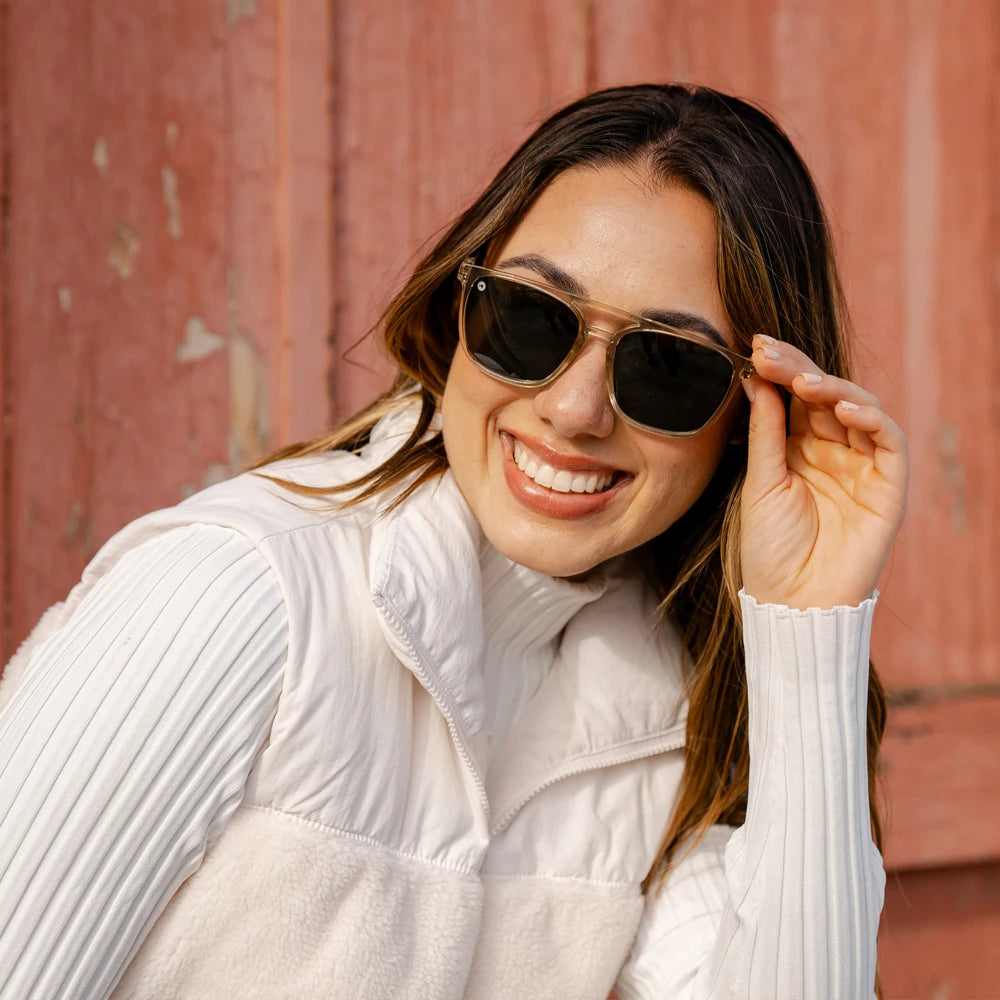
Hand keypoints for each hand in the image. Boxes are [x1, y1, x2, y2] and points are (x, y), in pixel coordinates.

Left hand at [739, 335, 907, 609]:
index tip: (755, 347)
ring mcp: (863, 466)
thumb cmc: (770, 549)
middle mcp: (833, 451)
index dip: (780, 370)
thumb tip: (758, 379)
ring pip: (859, 408)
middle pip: (825, 395)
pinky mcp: (889, 486)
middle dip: (799, 368)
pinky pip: (889, 441)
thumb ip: (765, 432)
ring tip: (803, 380)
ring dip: (832, 388)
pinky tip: (843, 408)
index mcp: (799, 449)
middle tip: (771, 351)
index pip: (796, 397)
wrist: (793, 602)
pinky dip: (871, 419)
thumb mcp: (760, 484)